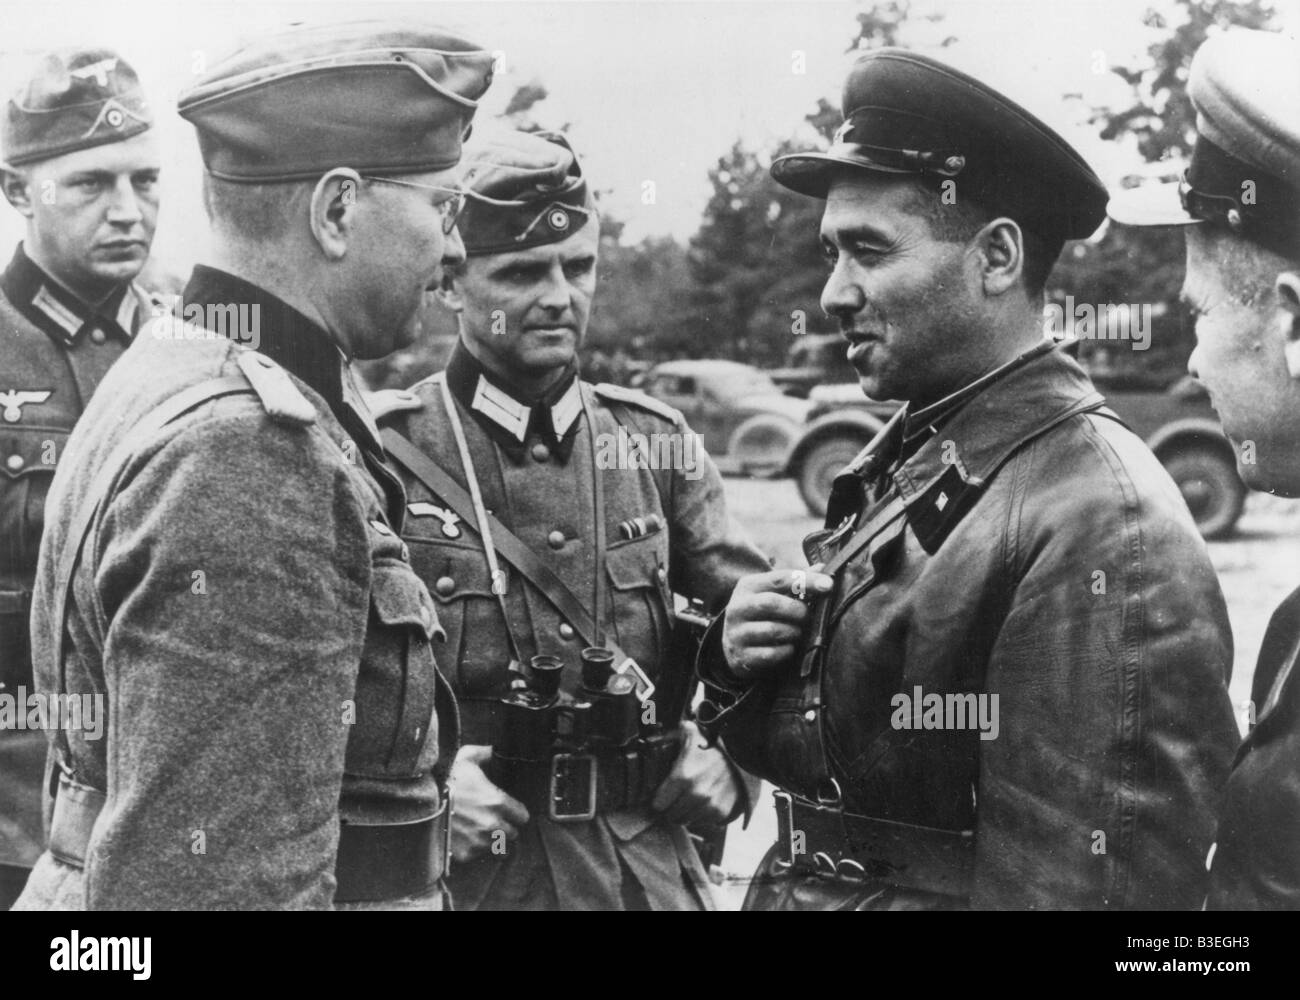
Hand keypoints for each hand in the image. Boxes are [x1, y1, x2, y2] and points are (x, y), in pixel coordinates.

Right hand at [448, 744, 529, 862]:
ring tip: (480, 831)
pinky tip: (465, 838)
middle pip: (512, 834)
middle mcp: (492, 824)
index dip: (516, 814)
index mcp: (497, 802)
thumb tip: (492, 751)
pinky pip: (478, 856)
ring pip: (497, 847)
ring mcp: (479, 841)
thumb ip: (483, 754)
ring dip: (492, 841)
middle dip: (504, 827)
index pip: (523, 817)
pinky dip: (474, 850)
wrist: (416, 804)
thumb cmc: (442, 779)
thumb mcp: (464, 758)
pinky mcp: (465, 854)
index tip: (508, 812)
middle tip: (492, 821)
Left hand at [651, 721, 740, 825]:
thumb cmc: (717, 746)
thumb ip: (674, 735)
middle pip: (672, 815)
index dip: (658, 799)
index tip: (661, 796)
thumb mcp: (694, 735)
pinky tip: (706, 801)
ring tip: (691, 799)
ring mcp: (710, 807)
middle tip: (676, 798)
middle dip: (671, 807)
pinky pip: (705, 821)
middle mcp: (696, 795)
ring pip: (687, 820)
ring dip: (687, 812)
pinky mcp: (723, 814)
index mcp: (683, 776)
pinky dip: (703, 814)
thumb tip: (663, 733)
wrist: (748, 756)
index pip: (659, 804)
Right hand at [720, 566, 832, 679]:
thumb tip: (822, 567)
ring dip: (793, 632)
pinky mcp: (741, 656)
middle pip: (771, 603)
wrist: (733, 646)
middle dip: (797, 610)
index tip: (828, 585)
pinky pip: (771, 654)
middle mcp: (737, 607)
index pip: (779, 579)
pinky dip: (786, 651)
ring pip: (772, 630)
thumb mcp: (771, 593)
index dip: (806, 581)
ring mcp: (736, 633)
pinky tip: (788, 647)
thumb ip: (795, 582)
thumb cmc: (761, 614)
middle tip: (808, 617)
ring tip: (797, 632)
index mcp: (748, 586)